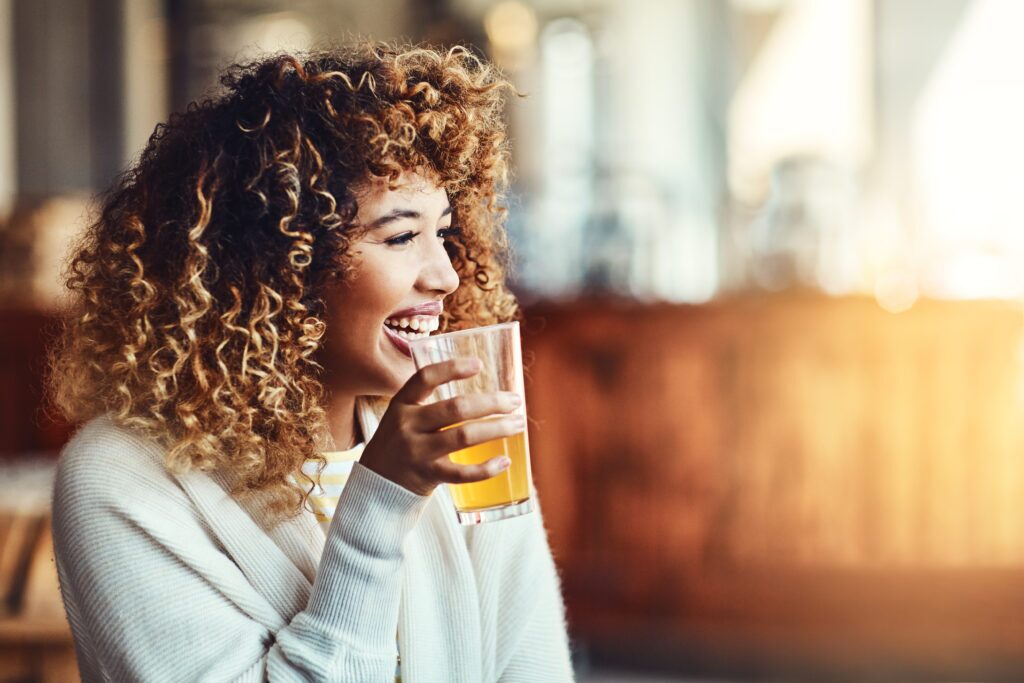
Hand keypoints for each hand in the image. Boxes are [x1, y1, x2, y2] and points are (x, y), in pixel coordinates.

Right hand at [359, 357, 524, 495]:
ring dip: (497, 428)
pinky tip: (505, 461)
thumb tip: (479, 393)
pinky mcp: (428, 476)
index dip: (452, 368)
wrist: (375, 487)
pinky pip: (462, 473)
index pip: (425, 378)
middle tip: (515, 400)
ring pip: (464, 436)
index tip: (479, 364)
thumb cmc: (399, 445)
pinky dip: (487, 468)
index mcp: (401, 405)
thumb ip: (429, 404)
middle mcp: (407, 426)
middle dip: (491, 402)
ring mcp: (417, 452)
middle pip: (456, 408)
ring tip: (518, 423)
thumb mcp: (402, 418)